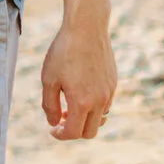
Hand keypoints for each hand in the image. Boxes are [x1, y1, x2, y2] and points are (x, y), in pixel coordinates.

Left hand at [41, 20, 115, 139]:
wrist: (86, 28)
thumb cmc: (63, 52)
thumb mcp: (49, 79)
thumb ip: (50, 105)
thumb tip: (53, 123)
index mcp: (82, 102)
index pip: (74, 132)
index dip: (61, 135)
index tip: (52, 129)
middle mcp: (100, 101)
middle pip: (90, 132)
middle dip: (74, 131)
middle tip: (60, 119)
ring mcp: (109, 93)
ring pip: (100, 119)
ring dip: (85, 120)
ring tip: (69, 106)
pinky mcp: (113, 83)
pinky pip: (106, 105)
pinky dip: (94, 107)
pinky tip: (81, 92)